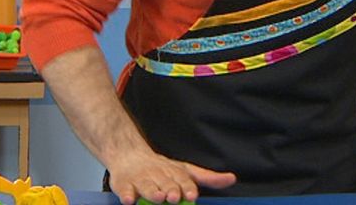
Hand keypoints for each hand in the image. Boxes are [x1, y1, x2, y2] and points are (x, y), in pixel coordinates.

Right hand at [107, 148, 235, 204]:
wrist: (129, 155)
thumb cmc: (161, 169)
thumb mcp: (186, 170)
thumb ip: (208, 177)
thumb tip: (232, 178)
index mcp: (174, 173)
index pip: (183, 180)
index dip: (187, 187)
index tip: (192, 195)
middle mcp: (158, 175)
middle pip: (165, 184)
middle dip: (170, 190)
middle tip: (174, 197)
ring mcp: (140, 179)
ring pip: (146, 186)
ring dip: (151, 192)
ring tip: (157, 197)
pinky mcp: (123, 184)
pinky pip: (125, 190)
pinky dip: (127, 195)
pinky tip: (130, 200)